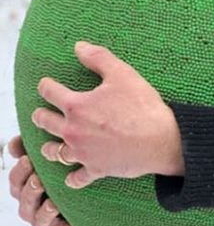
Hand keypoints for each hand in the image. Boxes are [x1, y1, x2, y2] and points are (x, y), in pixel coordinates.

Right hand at [7, 136, 77, 225]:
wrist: (102, 196)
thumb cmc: (75, 172)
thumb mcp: (58, 156)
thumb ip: (36, 147)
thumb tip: (15, 145)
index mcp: (28, 184)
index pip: (16, 177)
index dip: (19, 169)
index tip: (27, 158)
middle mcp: (32, 201)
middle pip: (19, 194)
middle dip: (25, 181)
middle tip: (35, 172)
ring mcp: (42, 216)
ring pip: (28, 211)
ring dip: (32, 197)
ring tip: (41, 184)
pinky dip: (48, 216)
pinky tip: (53, 205)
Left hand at [31, 41, 183, 190]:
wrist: (161, 140)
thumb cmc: (142, 107)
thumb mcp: (122, 74)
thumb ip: (98, 58)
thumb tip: (79, 46)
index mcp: (77, 106)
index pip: (50, 92)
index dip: (46, 85)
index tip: (46, 84)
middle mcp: (73, 130)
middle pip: (45, 122)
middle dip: (40, 115)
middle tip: (40, 113)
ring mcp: (83, 152)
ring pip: (54, 152)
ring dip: (48, 147)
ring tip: (48, 144)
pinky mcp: (96, 169)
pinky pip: (76, 178)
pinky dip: (72, 178)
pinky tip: (70, 176)